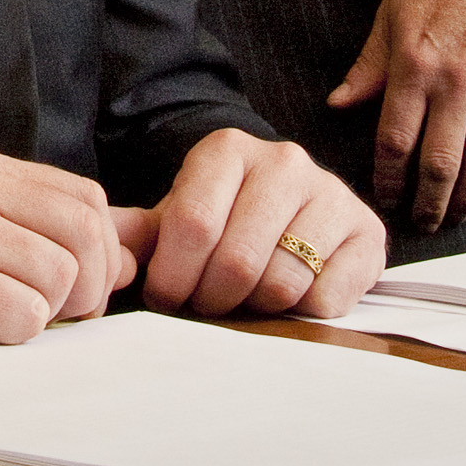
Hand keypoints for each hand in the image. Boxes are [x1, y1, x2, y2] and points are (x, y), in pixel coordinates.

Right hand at [0, 146, 131, 370]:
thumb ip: (32, 234)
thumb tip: (130, 253)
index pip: (84, 196)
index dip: (100, 252)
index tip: (76, 292)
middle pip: (86, 230)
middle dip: (88, 288)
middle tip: (53, 318)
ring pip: (61, 277)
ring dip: (43, 318)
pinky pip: (23, 316)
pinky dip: (8, 338)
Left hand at [118, 129, 383, 319]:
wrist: (297, 213)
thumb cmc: (227, 220)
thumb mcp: (180, 215)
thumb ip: (136, 232)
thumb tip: (97, 245)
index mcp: (228, 150)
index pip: (192, 225)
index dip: (173, 277)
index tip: (167, 298)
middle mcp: (284, 161)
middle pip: (236, 260)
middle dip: (212, 300)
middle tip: (207, 306)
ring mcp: (332, 194)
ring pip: (281, 283)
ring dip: (256, 309)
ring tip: (246, 301)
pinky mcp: (368, 233)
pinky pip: (325, 298)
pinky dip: (302, 314)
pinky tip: (290, 299)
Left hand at [326, 0, 465, 232]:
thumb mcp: (390, 13)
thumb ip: (367, 66)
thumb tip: (338, 104)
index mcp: (415, 65)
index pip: (396, 141)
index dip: (388, 179)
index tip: (384, 197)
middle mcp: (458, 81)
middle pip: (441, 164)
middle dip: (429, 203)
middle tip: (422, 222)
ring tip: (457, 214)